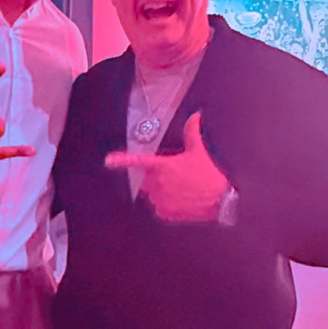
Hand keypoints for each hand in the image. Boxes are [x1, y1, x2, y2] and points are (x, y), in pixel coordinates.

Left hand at [105, 112, 228, 221]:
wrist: (218, 200)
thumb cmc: (207, 175)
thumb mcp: (199, 151)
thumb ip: (192, 132)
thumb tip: (195, 116)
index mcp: (163, 166)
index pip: (138, 161)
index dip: (122, 160)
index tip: (109, 160)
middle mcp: (157, 183)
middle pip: (147, 179)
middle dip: (156, 177)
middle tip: (175, 177)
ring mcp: (160, 199)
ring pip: (153, 193)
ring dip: (162, 191)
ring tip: (181, 189)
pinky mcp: (164, 212)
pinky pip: (159, 207)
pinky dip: (167, 204)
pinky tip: (182, 200)